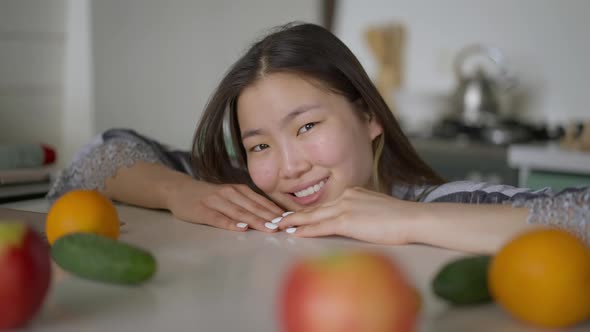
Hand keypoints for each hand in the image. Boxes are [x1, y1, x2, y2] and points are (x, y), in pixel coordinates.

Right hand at [166, 180, 284, 231]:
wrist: (179, 189)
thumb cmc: (209, 196)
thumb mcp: (231, 195)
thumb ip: (247, 204)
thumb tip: (272, 216)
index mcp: (239, 190)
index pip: (261, 202)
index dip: (276, 212)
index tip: (290, 220)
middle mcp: (230, 194)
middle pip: (253, 208)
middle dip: (270, 218)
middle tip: (285, 227)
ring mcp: (216, 202)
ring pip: (239, 212)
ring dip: (255, 220)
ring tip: (269, 228)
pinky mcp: (203, 211)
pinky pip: (218, 218)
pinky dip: (230, 223)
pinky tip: (241, 228)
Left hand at [278, 187, 418, 244]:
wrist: (412, 218)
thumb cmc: (401, 218)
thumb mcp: (377, 209)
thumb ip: (362, 212)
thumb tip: (358, 222)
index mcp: (353, 193)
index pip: (326, 204)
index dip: (309, 212)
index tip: (295, 216)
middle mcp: (346, 196)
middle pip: (315, 209)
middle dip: (294, 216)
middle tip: (277, 221)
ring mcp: (345, 207)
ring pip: (313, 216)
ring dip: (293, 223)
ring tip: (277, 227)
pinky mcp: (347, 220)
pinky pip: (320, 226)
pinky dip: (305, 230)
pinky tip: (293, 234)